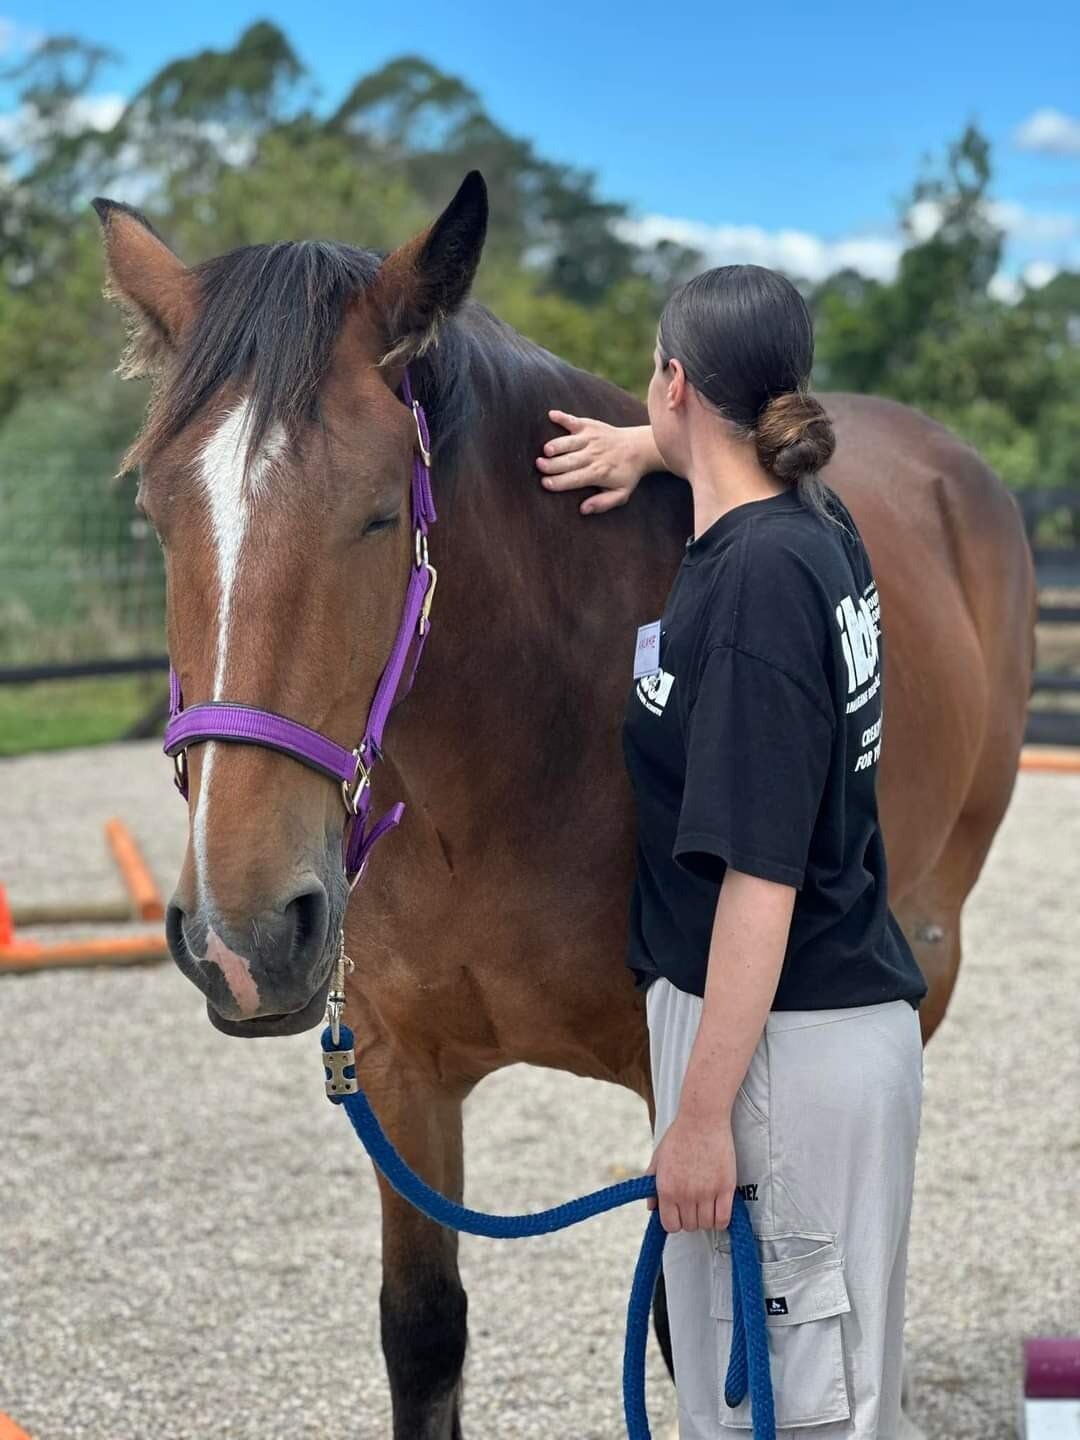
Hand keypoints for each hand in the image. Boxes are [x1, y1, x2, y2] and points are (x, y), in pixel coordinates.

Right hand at [536, 412, 656, 513]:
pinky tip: (551, 415)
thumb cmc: (626, 473)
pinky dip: (563, 417)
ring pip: (570, 442)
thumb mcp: (621, 494)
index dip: (559, 482)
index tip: (545, 483)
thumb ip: (603, 503)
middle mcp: (593, 455)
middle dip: (553, 464)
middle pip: (569, 461)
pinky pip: (574, 421)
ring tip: (546, 450)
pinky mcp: (590, 426)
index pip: (575, 479)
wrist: (640, 447)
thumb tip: (583, 509)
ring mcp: (591, 439)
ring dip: (557, 444)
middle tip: (539, 466)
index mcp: (598, 473)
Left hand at [646, 1111, 735, 1233]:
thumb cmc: (679, 1136)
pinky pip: (724, 1218)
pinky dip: (721, 1219)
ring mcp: (706, 1192)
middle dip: (691, 1218)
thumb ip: (652, 1185)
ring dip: (707, 1219)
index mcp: (667, 1189)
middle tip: (694, 1205)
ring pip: (707, 1224)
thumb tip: (651, 1207)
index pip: (670, 1225)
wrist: (702, 1119)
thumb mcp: (658, 1158)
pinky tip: (719, 1209)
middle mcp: (685, 1194)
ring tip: (706, 1205)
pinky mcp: (725, 1188)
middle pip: (690, 1226)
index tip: (680, 1215)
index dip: (675, 1222)